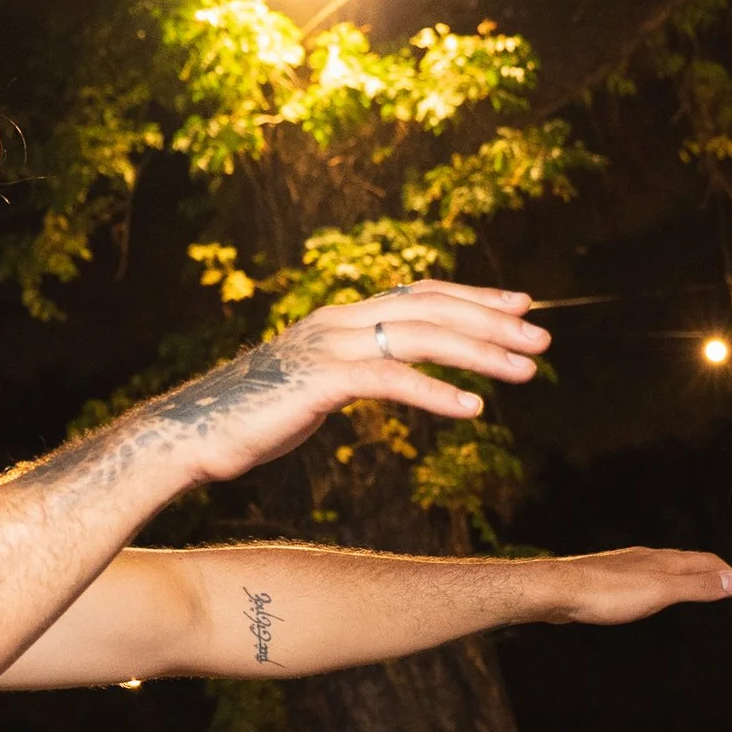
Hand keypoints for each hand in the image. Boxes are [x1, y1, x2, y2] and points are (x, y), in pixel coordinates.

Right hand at [152, 284, 550, 490]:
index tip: (520, 306)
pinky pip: (390, 379)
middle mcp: (336, 321)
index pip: (418, 295)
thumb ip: (347, 375)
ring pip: (420, 337)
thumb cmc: (246, 422)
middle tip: (543, 339)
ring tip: (527, 371)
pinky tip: (473, 409)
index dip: (473, 297)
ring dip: (480, 353)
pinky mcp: (318, 381)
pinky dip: (436, 392)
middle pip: (430, 308)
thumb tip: (377, 376)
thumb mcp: (310, 391)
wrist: (188, 437)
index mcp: (337, 320)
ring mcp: (326, 346)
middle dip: (492, 321)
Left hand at [547, 546, 731, 619]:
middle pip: (690, 561)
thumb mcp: (660, 592)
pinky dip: (663, 584)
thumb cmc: (606, 593)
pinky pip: (646, 578)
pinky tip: (652, 592)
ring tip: (698, 586)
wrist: (558, 590)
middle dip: (714, 571)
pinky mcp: (609, 579)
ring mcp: (628, 567)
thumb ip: (697, 587)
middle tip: (731, 583)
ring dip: (688, 576)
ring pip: (667, 568)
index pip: (708, 562)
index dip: (731, 574)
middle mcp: (648, 558)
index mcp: (664, 561)